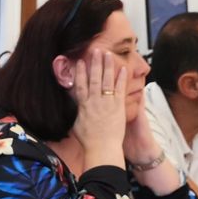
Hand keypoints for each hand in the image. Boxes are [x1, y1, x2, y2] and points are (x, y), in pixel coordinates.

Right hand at [70, 49, 128, 165]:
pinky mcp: (118, 107)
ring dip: (107, 66)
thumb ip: (77, 114)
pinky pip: (120, 89)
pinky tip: (123, 68)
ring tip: (108, 54)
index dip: (81, 72)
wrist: (102, 148)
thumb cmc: (89, 141)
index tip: (81, 62)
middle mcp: (94, 101)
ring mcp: (107, 103)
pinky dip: (121, 79)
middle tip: (96, 50)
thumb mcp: (77, 126)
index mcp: (83, 106)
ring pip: (106, 80)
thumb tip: (74, 109)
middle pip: (94, 78)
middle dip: (95, 63)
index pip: (80, 85)